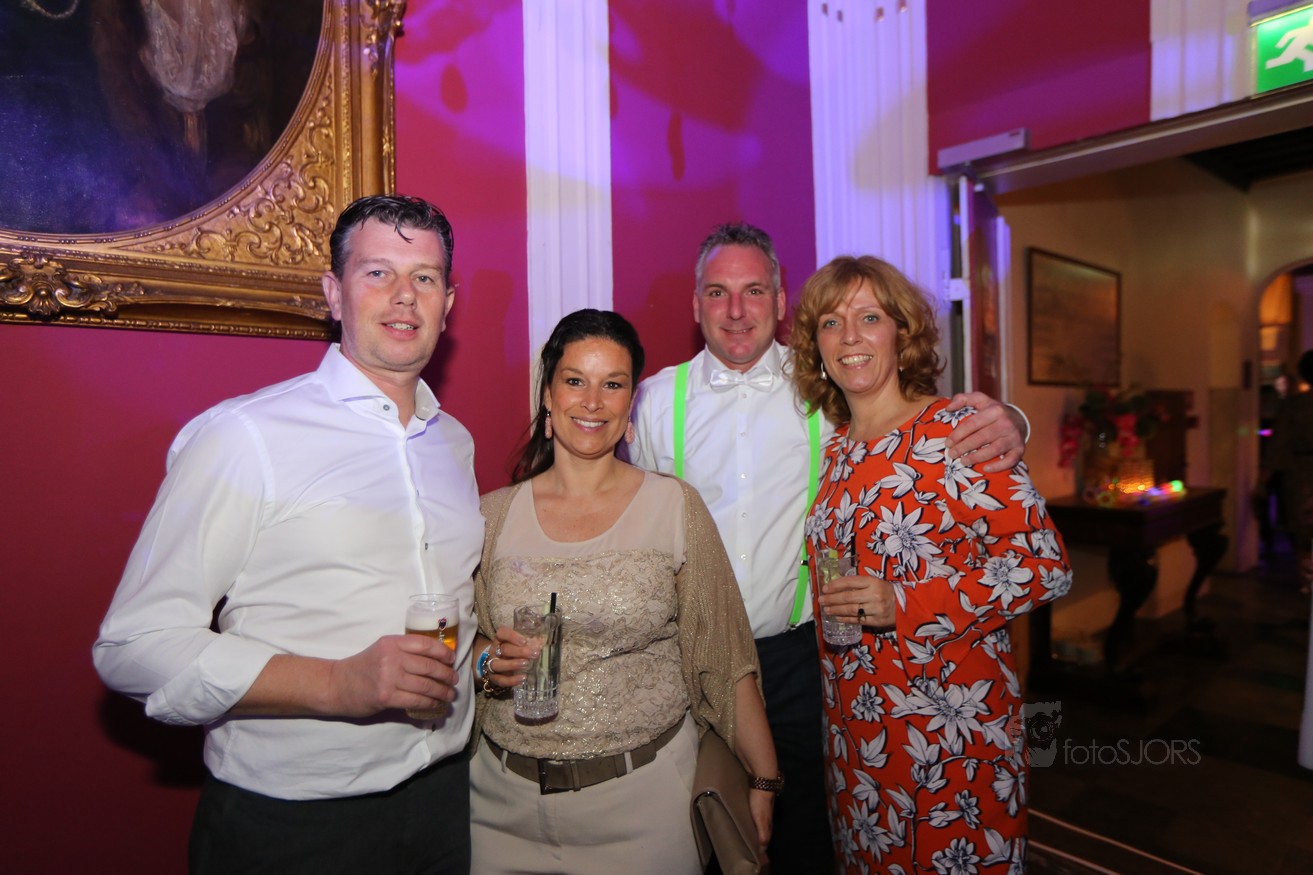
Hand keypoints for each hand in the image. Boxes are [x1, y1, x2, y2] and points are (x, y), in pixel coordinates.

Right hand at [327, 634, 457, 716]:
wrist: (337, 685)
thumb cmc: (363, 668)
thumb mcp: (383, 651)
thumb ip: (405, 653)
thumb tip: (437, 662)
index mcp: (392, 642)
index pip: (425, 644)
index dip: (443, 652)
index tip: (452, 660)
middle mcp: (392, 657)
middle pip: (429, 666)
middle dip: (446, 675)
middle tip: (454, 680)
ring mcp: (389, 677)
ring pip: (425, 685)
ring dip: (442, 691)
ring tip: (450, 695)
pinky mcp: (386, 696)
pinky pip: (416, 700)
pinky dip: (430, 703)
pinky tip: (436, 705)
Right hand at [483, 625, 539, 689]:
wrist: (500, 664)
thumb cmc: (513, 650)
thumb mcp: (520, 644)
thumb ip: (530, 642)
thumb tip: (541, 643)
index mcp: (500, 639)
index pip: (502, 633)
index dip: (512, 636)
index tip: (525, 641)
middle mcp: (495, 650)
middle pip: (504, 649)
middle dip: (519, 652)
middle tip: (534, 654)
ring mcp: (492, 664)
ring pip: (498, 664)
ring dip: (512, 664)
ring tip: (526, 664)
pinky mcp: (494, 677)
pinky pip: (500, 680)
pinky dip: (511, 680)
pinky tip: (523, 678)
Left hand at [749, 789, 773, 858]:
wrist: (762, 783)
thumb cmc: (761, 802)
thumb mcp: (761, 819)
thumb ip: (762, 832)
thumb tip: (763, 848)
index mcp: (768, 824)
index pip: (766, 840)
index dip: (763, 849)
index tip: (759, 859)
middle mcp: (767, 819)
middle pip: (764, 834)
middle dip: (760, 843)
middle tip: (753, 852)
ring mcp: (762, 812)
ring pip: (760, 826)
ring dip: (756, 834)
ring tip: (749, 840)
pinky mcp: (757, 805)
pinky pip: (755, 818)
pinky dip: (752, 824)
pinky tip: (748, 824)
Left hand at [818, 572, 894, 626]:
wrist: (904, 605)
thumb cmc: (885, 591)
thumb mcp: (874, 582)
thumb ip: (858, 584)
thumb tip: (835, 586)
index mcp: (873, 581)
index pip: (850, 582)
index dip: (835, 585)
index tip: (825, 588)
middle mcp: (874, 594)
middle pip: (848, 597)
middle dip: (832, 599)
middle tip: (821, 600)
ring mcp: (876, 609)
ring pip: (851, 610)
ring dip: (836, 610)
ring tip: (826, 610)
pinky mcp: (877, 621)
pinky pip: (857, 620)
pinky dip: (846, 619)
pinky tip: (837, 618)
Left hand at [943, 392, 1026, 472]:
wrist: (1018, 419)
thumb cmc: (992, 411)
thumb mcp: (980, 399)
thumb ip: (963, 399)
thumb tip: (948, 408)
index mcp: (994, 410)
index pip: (972, 424)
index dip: (958, 434)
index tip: (948, 443)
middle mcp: (1006, 423)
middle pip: (981, 438)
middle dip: (963, 447)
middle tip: (951, 454)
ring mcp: (1014, 437)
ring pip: (994, 450)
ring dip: (976, 458)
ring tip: (963, 462)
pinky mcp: (1020, 449)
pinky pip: (1010, 460)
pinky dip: (998, 466)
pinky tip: (986, 469)